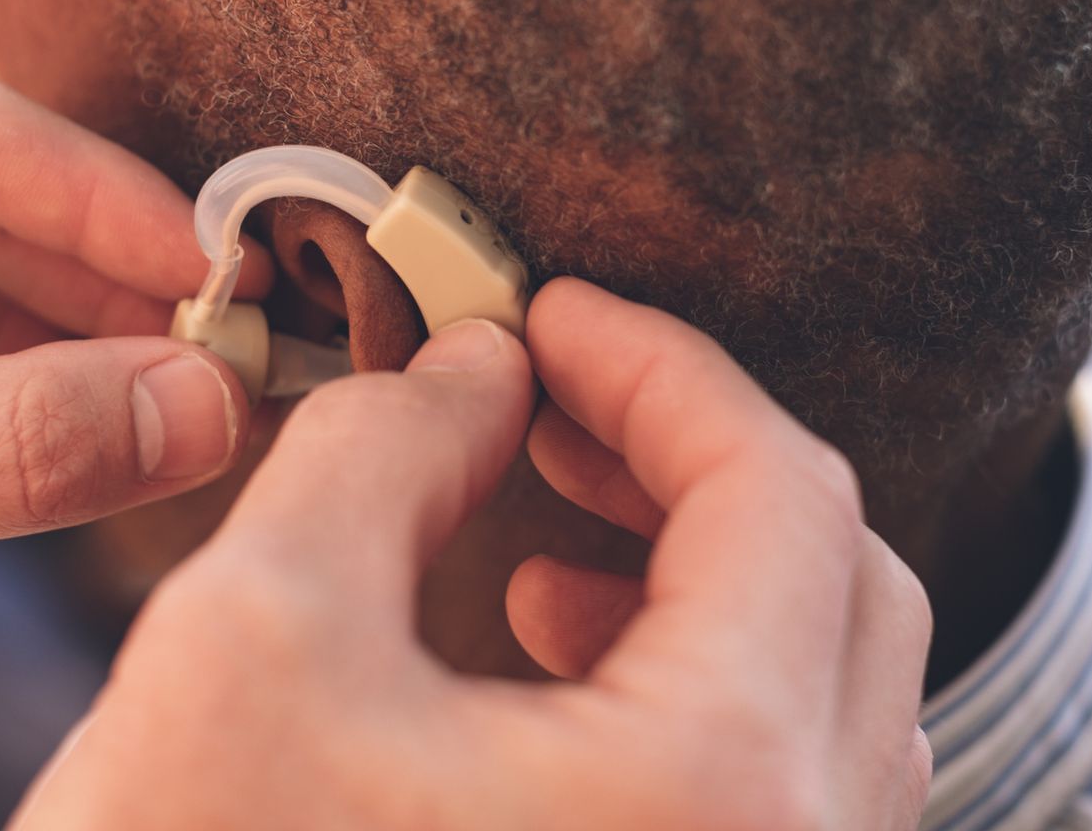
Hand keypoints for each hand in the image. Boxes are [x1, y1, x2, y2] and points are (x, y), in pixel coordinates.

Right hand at [14, 281, 932, 829]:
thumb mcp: (254, 631)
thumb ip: (388, 447)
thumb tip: (483, 369)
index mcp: (724, 788)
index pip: (777, 488)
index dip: (662, 364)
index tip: (550, 310)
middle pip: (837, 583)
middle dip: (691, 457)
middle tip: (554, 398)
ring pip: (823, 694)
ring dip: (699, 567)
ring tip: (547, 529)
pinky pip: (772, 792)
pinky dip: (690, 684)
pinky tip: (552, 657)